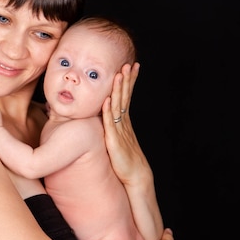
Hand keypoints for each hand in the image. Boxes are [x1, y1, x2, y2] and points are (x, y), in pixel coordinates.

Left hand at [102, 63, 148, 185]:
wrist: (134, 175)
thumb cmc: (124, 159)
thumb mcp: (117, 139)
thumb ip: (112, 127)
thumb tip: (104, 117)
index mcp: (124, 121)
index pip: (127, 96)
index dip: (129, 82)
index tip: (130, 66)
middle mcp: (124, 123)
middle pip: (125, 97)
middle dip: (127, 80)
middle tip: (128, 63)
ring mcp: (120, 131)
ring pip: (118, 107)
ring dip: (118, 90)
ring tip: (119, 75)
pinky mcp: (114, 141)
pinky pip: (110, 124)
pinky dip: (109, 111)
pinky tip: (107, 100)